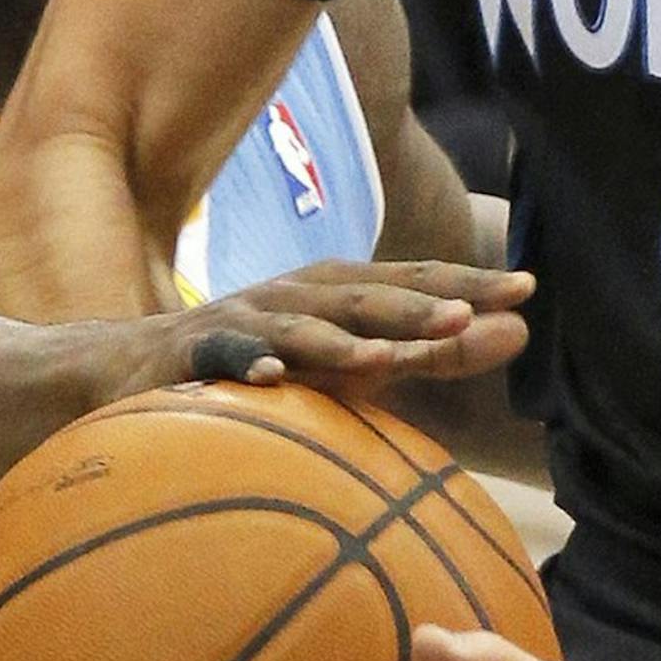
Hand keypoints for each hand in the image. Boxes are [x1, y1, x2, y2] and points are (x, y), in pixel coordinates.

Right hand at [139, 261, 533, 396]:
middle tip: (474, 312)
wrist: (132, 369)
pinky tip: (269, 376)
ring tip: (388, 355)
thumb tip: (520, 332)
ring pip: (297, 326)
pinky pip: (221, 360)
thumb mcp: (355, 360)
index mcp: (338, 293)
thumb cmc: (266, 367)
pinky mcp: (190, 355)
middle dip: (417, 303)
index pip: (413, 283)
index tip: (527, 288)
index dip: (467, 284)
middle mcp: (293, 294)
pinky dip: (246, 364)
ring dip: (340, 338)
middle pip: (363, 294)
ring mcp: (241, 321)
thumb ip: (433, 349)